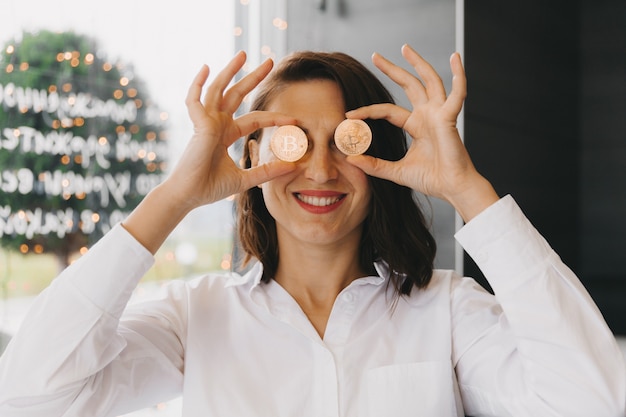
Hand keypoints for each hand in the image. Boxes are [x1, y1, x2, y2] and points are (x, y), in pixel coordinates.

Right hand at [123, 52, 296, 252]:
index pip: (255, 119)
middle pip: (237, 94)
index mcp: (226, 134)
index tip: (295, 120)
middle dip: (253, 77)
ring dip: (230, 71)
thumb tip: (293, 167)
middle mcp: (217, 124)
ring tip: (243, 53)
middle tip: (270, 61)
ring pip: (219, 90)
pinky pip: (195, 100)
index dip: (274, 118)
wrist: (190, 196)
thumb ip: (267, 171)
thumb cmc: (210, 188)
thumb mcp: (245, 179)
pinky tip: (205, 68)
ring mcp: (206, 122)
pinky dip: (198, 84)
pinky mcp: (198, 125)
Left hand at [345, 44, 497, 220]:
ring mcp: (439, 114)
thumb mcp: (395, 172)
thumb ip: (374, 165)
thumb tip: (349, 159)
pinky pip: (457, 94)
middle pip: (409, 85)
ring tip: (405, 48)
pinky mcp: (449, 118)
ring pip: (429, 81)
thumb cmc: (431, 180)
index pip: (388, 110)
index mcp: (416, 125)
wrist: (452, 189)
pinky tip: (456, 59)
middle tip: (375, 55)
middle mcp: (427, 115)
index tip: (349, 113)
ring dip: (418, 63)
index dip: (368, 110)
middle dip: (393, 69)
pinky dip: (459, 76)